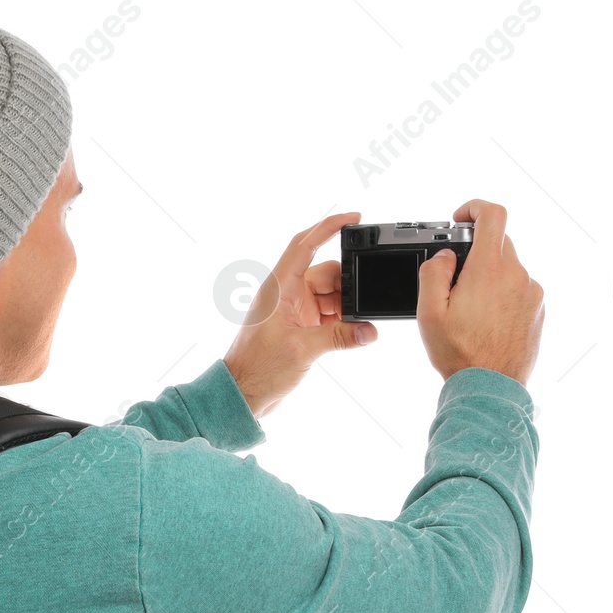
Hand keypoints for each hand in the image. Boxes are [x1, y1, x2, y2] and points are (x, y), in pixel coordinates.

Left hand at [223, 212, 376, 417]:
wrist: (242, 394)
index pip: (304, 245)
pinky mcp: (300, 327)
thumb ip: (339, 337)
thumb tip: (369, 330)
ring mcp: (293, 310)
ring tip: (358, 326)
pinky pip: (328, 314)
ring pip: (330, 295)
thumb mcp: (302, 349)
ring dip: (346, 307)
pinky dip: (342, 321)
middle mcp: (286, 294)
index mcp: (278, 288)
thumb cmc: (257, 368)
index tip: (354, 218)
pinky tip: (355, 332)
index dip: (328, 227)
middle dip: (347, 285)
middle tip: (364, 303)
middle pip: (326, 273)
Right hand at [417, 200, 544, 385]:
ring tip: (470, 310)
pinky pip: (519, 288)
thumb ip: (433, 273)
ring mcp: (532, 292)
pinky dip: (503, 294)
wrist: (491, 387)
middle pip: (499, 243)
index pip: (493, 215)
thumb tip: (445, 255)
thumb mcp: (429, 312)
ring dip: (489, 276)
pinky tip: (487, 321)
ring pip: (509, 267)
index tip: (461, 219)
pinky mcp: (539, 308)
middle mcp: (516, 275)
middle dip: (476, 252)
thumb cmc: (459, 353)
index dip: (475, 207)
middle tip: (455, 280)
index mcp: (489, 270)